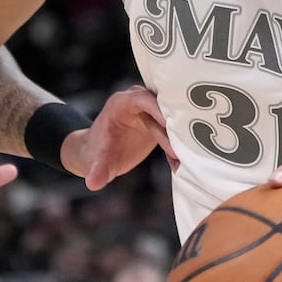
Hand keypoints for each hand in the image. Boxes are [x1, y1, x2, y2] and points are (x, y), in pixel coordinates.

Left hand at [62, 85, 176, 190]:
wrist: (99, 157)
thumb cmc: (95, 153)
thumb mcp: (95, 161)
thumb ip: (97, 169)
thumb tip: (93, 182)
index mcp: (121, 103)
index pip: (142, 99)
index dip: (156, 108)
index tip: (169, 121)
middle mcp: (138, 104)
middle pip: (162, 105)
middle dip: (175, 120)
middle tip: (189, 139)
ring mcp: (150, 113)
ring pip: (171, 119)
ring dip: (180, 136)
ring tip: (186, 156)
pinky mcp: (159, 125)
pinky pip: (172, 132)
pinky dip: (178, 147)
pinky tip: (180, 164)